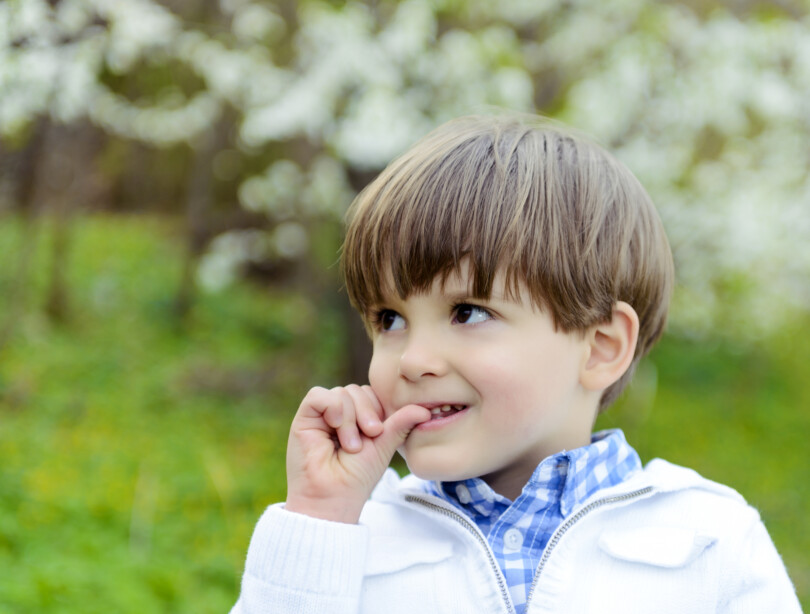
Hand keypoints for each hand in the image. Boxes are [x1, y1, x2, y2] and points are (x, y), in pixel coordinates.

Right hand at [285, 385, 430, 523]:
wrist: (334, 498)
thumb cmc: (357, 477)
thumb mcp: (383, 446)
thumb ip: (400, 424)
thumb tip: (425, 410)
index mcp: (358, 418)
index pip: (371, 394)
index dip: (378, 408)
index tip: (380, 433)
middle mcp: (339, 414)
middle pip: (357, 389)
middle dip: (367, 411)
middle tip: (370, 435)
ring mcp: (321, 415)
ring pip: (341, 392)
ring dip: (351, 418)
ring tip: (350, 445)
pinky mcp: (304, 418)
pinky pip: (318, 395)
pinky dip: (332, 407)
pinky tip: (335, 424)